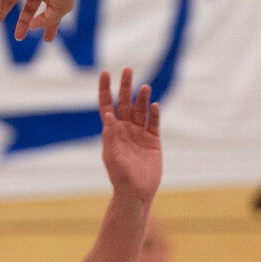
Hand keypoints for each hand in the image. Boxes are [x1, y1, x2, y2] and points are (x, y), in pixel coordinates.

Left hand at [98, 68, 160, 202]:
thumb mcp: (112, 156)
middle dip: (126, 86)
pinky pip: (154, 123)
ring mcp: (140, 133)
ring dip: (143, 98)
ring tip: (145, 87)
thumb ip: (110, 135)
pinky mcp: (154, 140)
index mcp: (112, 131)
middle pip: (125, 102)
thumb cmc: (119, 176)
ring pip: (141, 110)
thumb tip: (108, 114)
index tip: (105, 73)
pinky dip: (155, 114)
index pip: (107, 104)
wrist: (136, 193)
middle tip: (128, 69)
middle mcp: (126, 129)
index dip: (105, 89)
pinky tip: (155, 105)